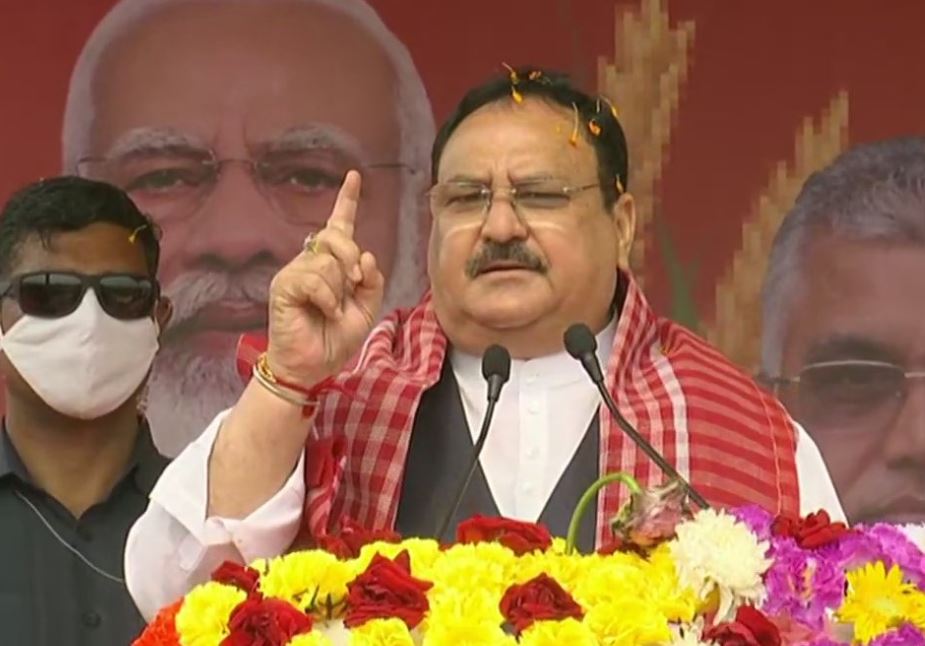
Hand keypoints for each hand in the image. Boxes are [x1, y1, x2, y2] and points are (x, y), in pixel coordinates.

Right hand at [266, 171, 384, 386]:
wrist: (313, 366)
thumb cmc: (335, 338)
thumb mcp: (367, 309)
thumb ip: (372, 282)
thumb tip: (367, 256)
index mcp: (333, 265)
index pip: (340, 226)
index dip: (347, 201)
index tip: (355, 177)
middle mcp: (311, 262)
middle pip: (337, 236)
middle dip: (352, 259)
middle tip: (353, 286)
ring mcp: (295, 271)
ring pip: (328, 261)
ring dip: (339, 290)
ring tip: (332, 311)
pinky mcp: (283, 285)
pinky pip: (313, 278)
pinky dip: (327, 298)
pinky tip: (323, 312)